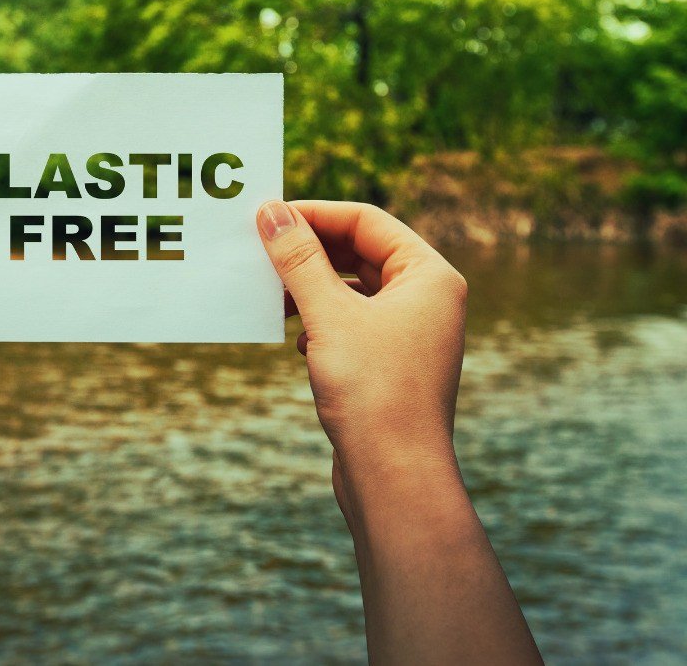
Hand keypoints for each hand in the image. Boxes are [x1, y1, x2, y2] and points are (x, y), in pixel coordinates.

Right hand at [256, 200, 467, 503]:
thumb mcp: (328, 315)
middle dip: (309, 251)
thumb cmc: (373, 392)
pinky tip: (297, 338)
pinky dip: (319, 320)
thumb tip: (271, 211)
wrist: (394, 478)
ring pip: (352, 289)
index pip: (366, 221)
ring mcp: (411, 333)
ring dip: (310, 287)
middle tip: (260, 248)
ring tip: (271, 293)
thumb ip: (298, 259)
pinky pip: (350, 322)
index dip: (314, 213)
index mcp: (429, 276)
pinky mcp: (390, 364)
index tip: (266, 215)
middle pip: (360, 251)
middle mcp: (427, 299)